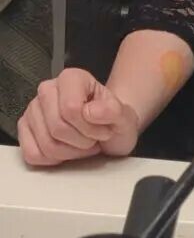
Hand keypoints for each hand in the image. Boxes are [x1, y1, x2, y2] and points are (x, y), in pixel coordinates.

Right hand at [17, 69, 139, 167]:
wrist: (106, 129)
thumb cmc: (112, 121)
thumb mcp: (124, 116)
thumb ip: (113, 111)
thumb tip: (91, 112)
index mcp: (71, 78)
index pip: (71, 109)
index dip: (90, 128)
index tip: (103, 129)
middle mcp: (47, 89)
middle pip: (57, 128)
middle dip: (81, 142)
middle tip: (93, 138)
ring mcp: (33, 109)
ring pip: (46, 144)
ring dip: (70, 152)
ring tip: (81, 143)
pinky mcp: (25, 128)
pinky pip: (32, 154)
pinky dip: (53, 159)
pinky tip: (66, 150)